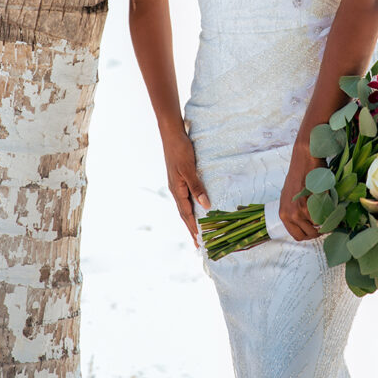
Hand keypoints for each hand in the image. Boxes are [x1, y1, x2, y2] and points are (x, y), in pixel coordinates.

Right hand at [161, 129, 210, 248]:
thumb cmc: (180, 150)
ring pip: (186, 206)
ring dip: (192, 219)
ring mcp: (178, 184)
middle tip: (198, 244)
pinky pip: (187, 196)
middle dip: (191, 229)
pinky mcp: (181, 177)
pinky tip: (198, 206)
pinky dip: (192, 206)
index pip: (186, 214)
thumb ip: (196, 187)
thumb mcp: (189, 169)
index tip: (199, 242)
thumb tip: (206, 205)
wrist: (172, 134)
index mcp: (177, 190)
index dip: (193, 228)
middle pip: (185, 214)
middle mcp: (176, 189)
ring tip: (199, 230)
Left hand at [279, 142, 326, 241]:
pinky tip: (329, 203)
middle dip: (319, 230)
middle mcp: (291, 214)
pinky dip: (330, 212)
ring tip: (327, 210)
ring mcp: (302, 210)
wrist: (304, 157)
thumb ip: (295, 212)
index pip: (297, 236)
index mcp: (283, 214)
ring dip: (325, 220)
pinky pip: (325, 216)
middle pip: (309, 234)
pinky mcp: (314, 202)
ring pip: (319, 227)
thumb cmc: (299, 174)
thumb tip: (308, 224)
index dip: (309, 234)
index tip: (316, 229)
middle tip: (325, 221)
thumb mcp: (290, 197)